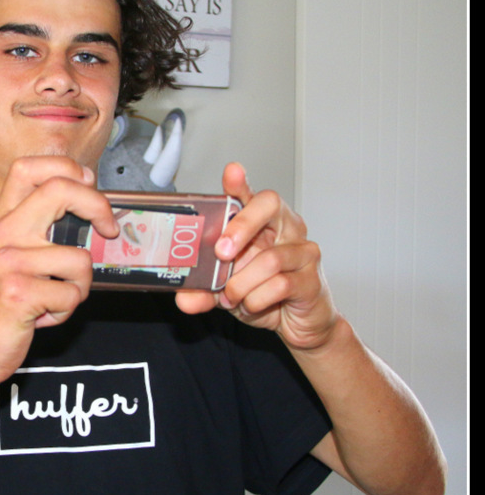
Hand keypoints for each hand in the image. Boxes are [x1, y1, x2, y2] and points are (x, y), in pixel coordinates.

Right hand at [0, 156, 118, 385]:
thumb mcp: (10, 254)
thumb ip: (38, 228)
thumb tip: (88, 204)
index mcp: (3, 219)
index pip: (30, 168)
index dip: (69, 169)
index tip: (90, 187)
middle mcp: (4, 233)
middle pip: (60, 190)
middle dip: (98, 207)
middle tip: (108, 230)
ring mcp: (9, 262)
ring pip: (79, 259)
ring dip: (80, 286)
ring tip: (55, 297)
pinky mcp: (18, 293)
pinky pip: (71, 295)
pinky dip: (66, 311)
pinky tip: (43, 315)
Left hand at [176, 163, 338, 350]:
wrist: (296, 323)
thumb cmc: (262, 293)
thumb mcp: (225, 290)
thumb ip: (203, 290)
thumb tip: (184, 299)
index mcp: (261, 223)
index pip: (250, 195)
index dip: (240, 183)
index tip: (231, 172)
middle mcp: (285, 228)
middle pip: (269, 205)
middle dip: (241, 225)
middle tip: (221, 251)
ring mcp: (302, 251)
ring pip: (269, 259)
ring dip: (242, 283)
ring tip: (232, 296)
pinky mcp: (311, 279)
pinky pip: (279, 285)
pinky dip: (257, 299)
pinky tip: (252, 304)